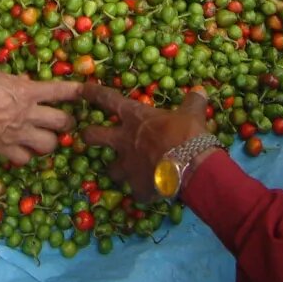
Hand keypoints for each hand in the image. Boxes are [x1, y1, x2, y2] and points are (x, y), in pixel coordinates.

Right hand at [0, 69, 81, 164]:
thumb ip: (14, 80)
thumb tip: (24, 82)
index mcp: (27, 92)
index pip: (59, 91)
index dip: (76, 91)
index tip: (86, 91)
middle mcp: (28, 114)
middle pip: (63, 122)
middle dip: (68, 122)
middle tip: (65, 121)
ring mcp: (19, 134)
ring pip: (50, 144)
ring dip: (50, 140)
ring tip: (45, 137)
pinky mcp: (7, 150)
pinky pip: (26, 158)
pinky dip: (27, 155)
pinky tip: (22, 149)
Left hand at [81, 83, 209, 202]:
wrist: (191, 166)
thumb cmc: (186, 133)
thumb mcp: (191, 113)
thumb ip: (192, 102)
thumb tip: (200, 90)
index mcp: (134, 118)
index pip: (108, 99)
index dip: (94, 93)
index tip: (82, 89)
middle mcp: (124, 141)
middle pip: (94, 136)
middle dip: (88, 135)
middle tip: (87, 135)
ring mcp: (128, 166)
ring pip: (110, 170)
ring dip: (116, 170)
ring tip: (122, 172)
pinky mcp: (137, 188)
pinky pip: (136, 192)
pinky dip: (141, 191)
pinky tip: (149, 192)